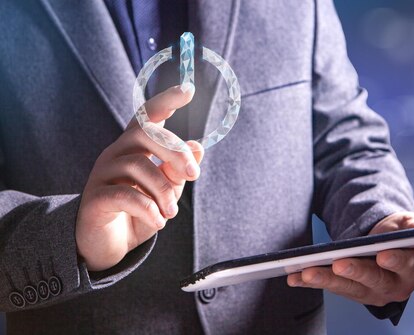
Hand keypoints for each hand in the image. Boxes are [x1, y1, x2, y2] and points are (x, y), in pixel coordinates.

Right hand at [76, 85, 203, 270]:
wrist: (106, 246)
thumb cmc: (139, 213)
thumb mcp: (166, 192)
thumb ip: (179, 171)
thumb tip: (198, 147)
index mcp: (134, 147)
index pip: (148, 115)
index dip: (166, 100)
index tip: (189, 89)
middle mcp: (116, 153)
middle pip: (145, 134)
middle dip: (175, 151)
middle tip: (194, 175)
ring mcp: (102, 174)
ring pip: (138, 166)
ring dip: (164, 190)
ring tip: (172, 212)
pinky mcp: (94, 198)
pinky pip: (125, 195)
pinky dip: (148, 209)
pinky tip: (158, 222)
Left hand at [287, 212, 413, 306]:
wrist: (389, 244)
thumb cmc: (403, 232)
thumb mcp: (411, 223)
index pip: (407, 266)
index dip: (396, 261)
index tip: (383, 255)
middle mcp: (396, 287)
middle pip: (374, 281)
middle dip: (354, 272)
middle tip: (338, 263)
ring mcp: (373, 293)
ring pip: (348, 288)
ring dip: (325, 280)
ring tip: (305, 272)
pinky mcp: (353, 292)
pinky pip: (332, 287)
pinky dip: (312, 282)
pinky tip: (294, 277)